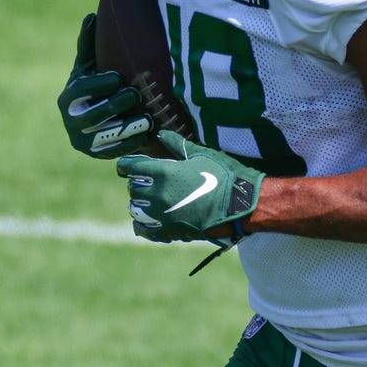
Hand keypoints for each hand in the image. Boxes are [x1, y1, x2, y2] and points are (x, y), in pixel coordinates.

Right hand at [57, 14, 151, 158]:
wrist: (94, 122)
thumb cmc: (95, 88)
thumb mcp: (89, 68)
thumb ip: (89, 46)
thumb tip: (92, 16)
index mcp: (68, 98)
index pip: (80, 90)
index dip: (98, 84)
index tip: (118, 77)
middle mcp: (72, 121)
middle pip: (94, 115)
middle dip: (115, 105)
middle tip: (135, 94)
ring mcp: (84, 140)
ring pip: (106, 136)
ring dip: (128, 127)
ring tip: (148, 119)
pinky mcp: (98, 155)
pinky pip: (116, 152)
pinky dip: (132, 144)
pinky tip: (148, 135)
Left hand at [116, 131, 264, 245]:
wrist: (240, 206)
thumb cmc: (224, 176)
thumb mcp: (201, 155)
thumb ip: (177, 145)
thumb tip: (161, 134)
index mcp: (164, 172)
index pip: (131, 167)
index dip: (126, 165)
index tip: (127, 166)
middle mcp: (158, 193)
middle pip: (133, 188)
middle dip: (137, 183)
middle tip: (146, 181)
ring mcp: (162, 215)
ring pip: (136, 209)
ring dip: (140, 203)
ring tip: (150, 201)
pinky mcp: (170, 231)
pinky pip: (145, 230)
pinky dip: (143, 225)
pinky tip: (149, 220)